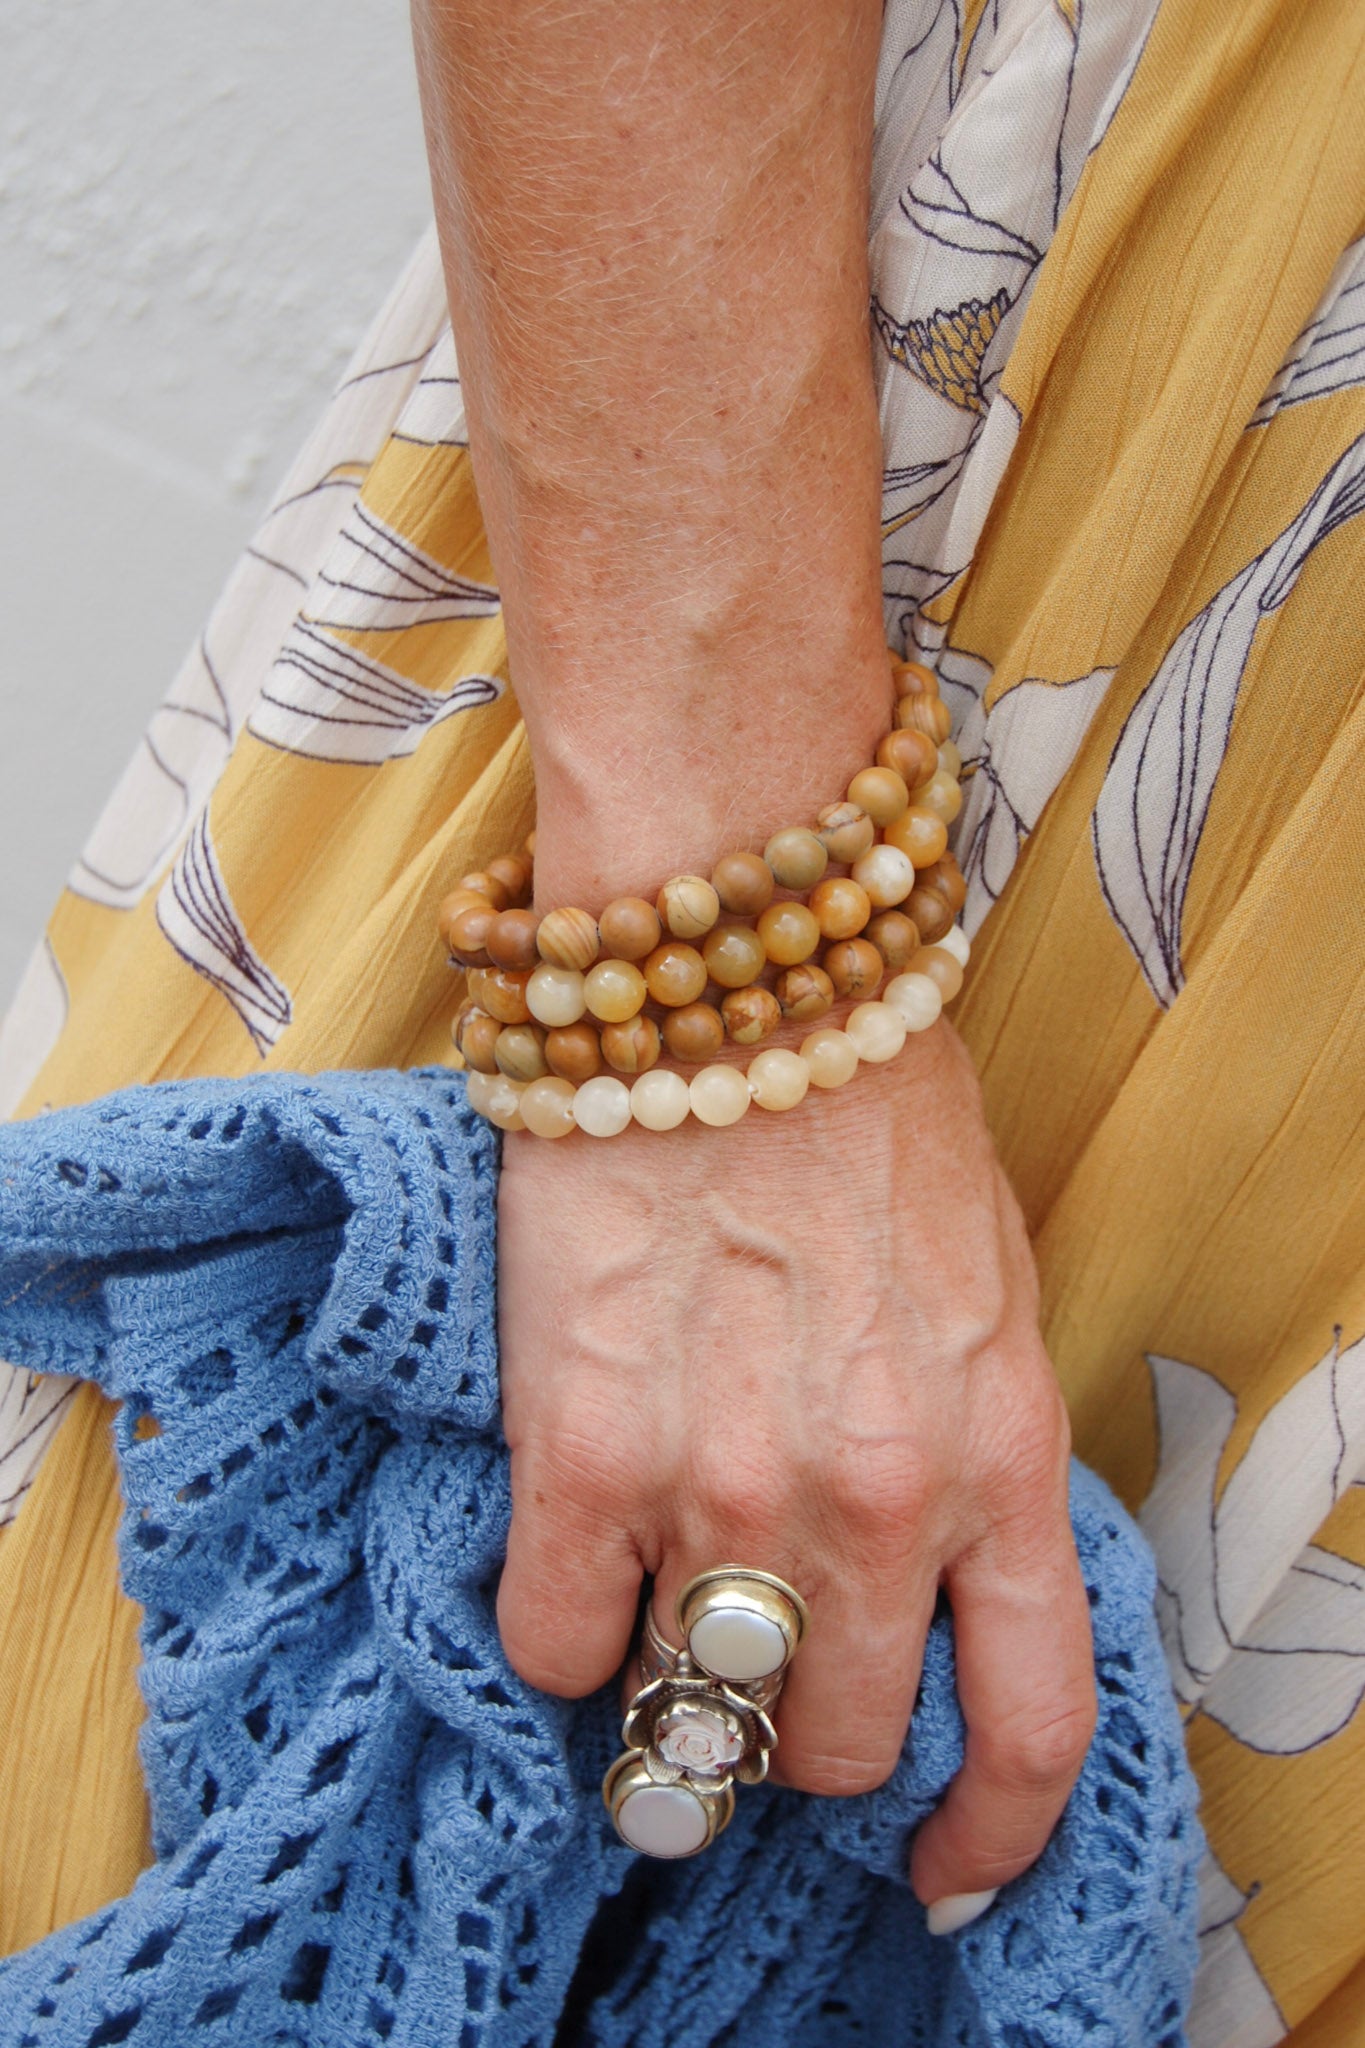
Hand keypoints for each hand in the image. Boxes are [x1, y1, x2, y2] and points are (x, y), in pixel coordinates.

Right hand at [494, 1018, 1096, 1907]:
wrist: (739, 985)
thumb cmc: (872, 1120)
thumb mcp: (987, 1296)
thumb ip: (971, 1459)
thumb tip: (918, 1586)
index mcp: (999, 1460)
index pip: (1028, 1728)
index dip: (987, 1833)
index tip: (943, 1870)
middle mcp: (873, 1505)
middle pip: (830, 1743)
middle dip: (795, 1722)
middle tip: (756, 1650)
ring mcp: (722, 1490)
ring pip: (691, 1710)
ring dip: (673, 1678)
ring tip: (655, 1595)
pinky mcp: (579, 1453)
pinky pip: (553, 1642)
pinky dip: (560, 1624)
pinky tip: (570, 1545)